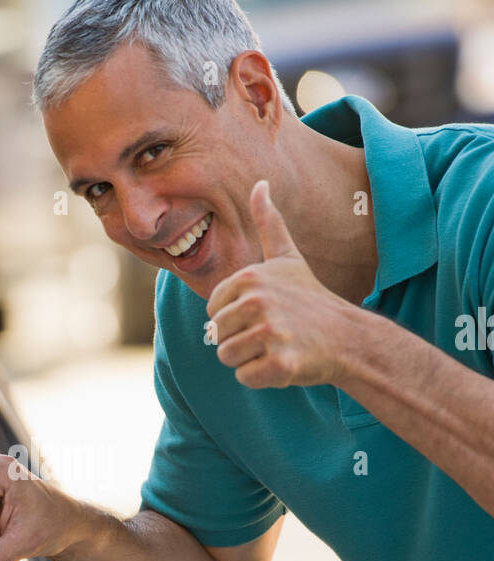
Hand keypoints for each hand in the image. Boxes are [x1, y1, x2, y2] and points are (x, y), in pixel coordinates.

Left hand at [206, 179, 349, 387]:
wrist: (347, 338)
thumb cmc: (310, 299)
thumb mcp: (287, 257)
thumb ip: (268, 222)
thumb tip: (260, 183)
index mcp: (250, 278)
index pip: (212, 312)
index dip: (234, 318)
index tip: (264, 313)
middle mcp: (258, 302)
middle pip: (216, 337)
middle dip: (240, 341)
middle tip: (273, 333)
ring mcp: (270, 334)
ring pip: (228, 358)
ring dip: (250, 359)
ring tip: (278, 346)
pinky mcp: (280, 364)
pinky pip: (246, 377)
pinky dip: (262, 377)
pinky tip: (284, 362)